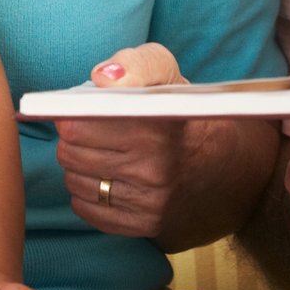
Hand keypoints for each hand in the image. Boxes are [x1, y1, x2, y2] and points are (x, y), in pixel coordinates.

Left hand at [55, 43, 191, 238]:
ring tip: (102, 151)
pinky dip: (87, 192)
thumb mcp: (164, 71)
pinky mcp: (144, 225)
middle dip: (74, 138)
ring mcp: (150, 202)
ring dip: (79, 165)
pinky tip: (107, 176)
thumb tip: (102, 78)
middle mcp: (154, 170)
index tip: (76, 111)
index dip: (71, 115)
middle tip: (91, 129)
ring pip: (74, 182)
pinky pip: (85, 209)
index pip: (77, 127)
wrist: (220, 159)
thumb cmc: (179, 108)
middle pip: (70, 155)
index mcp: (156, 128)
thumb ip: (133, 64)